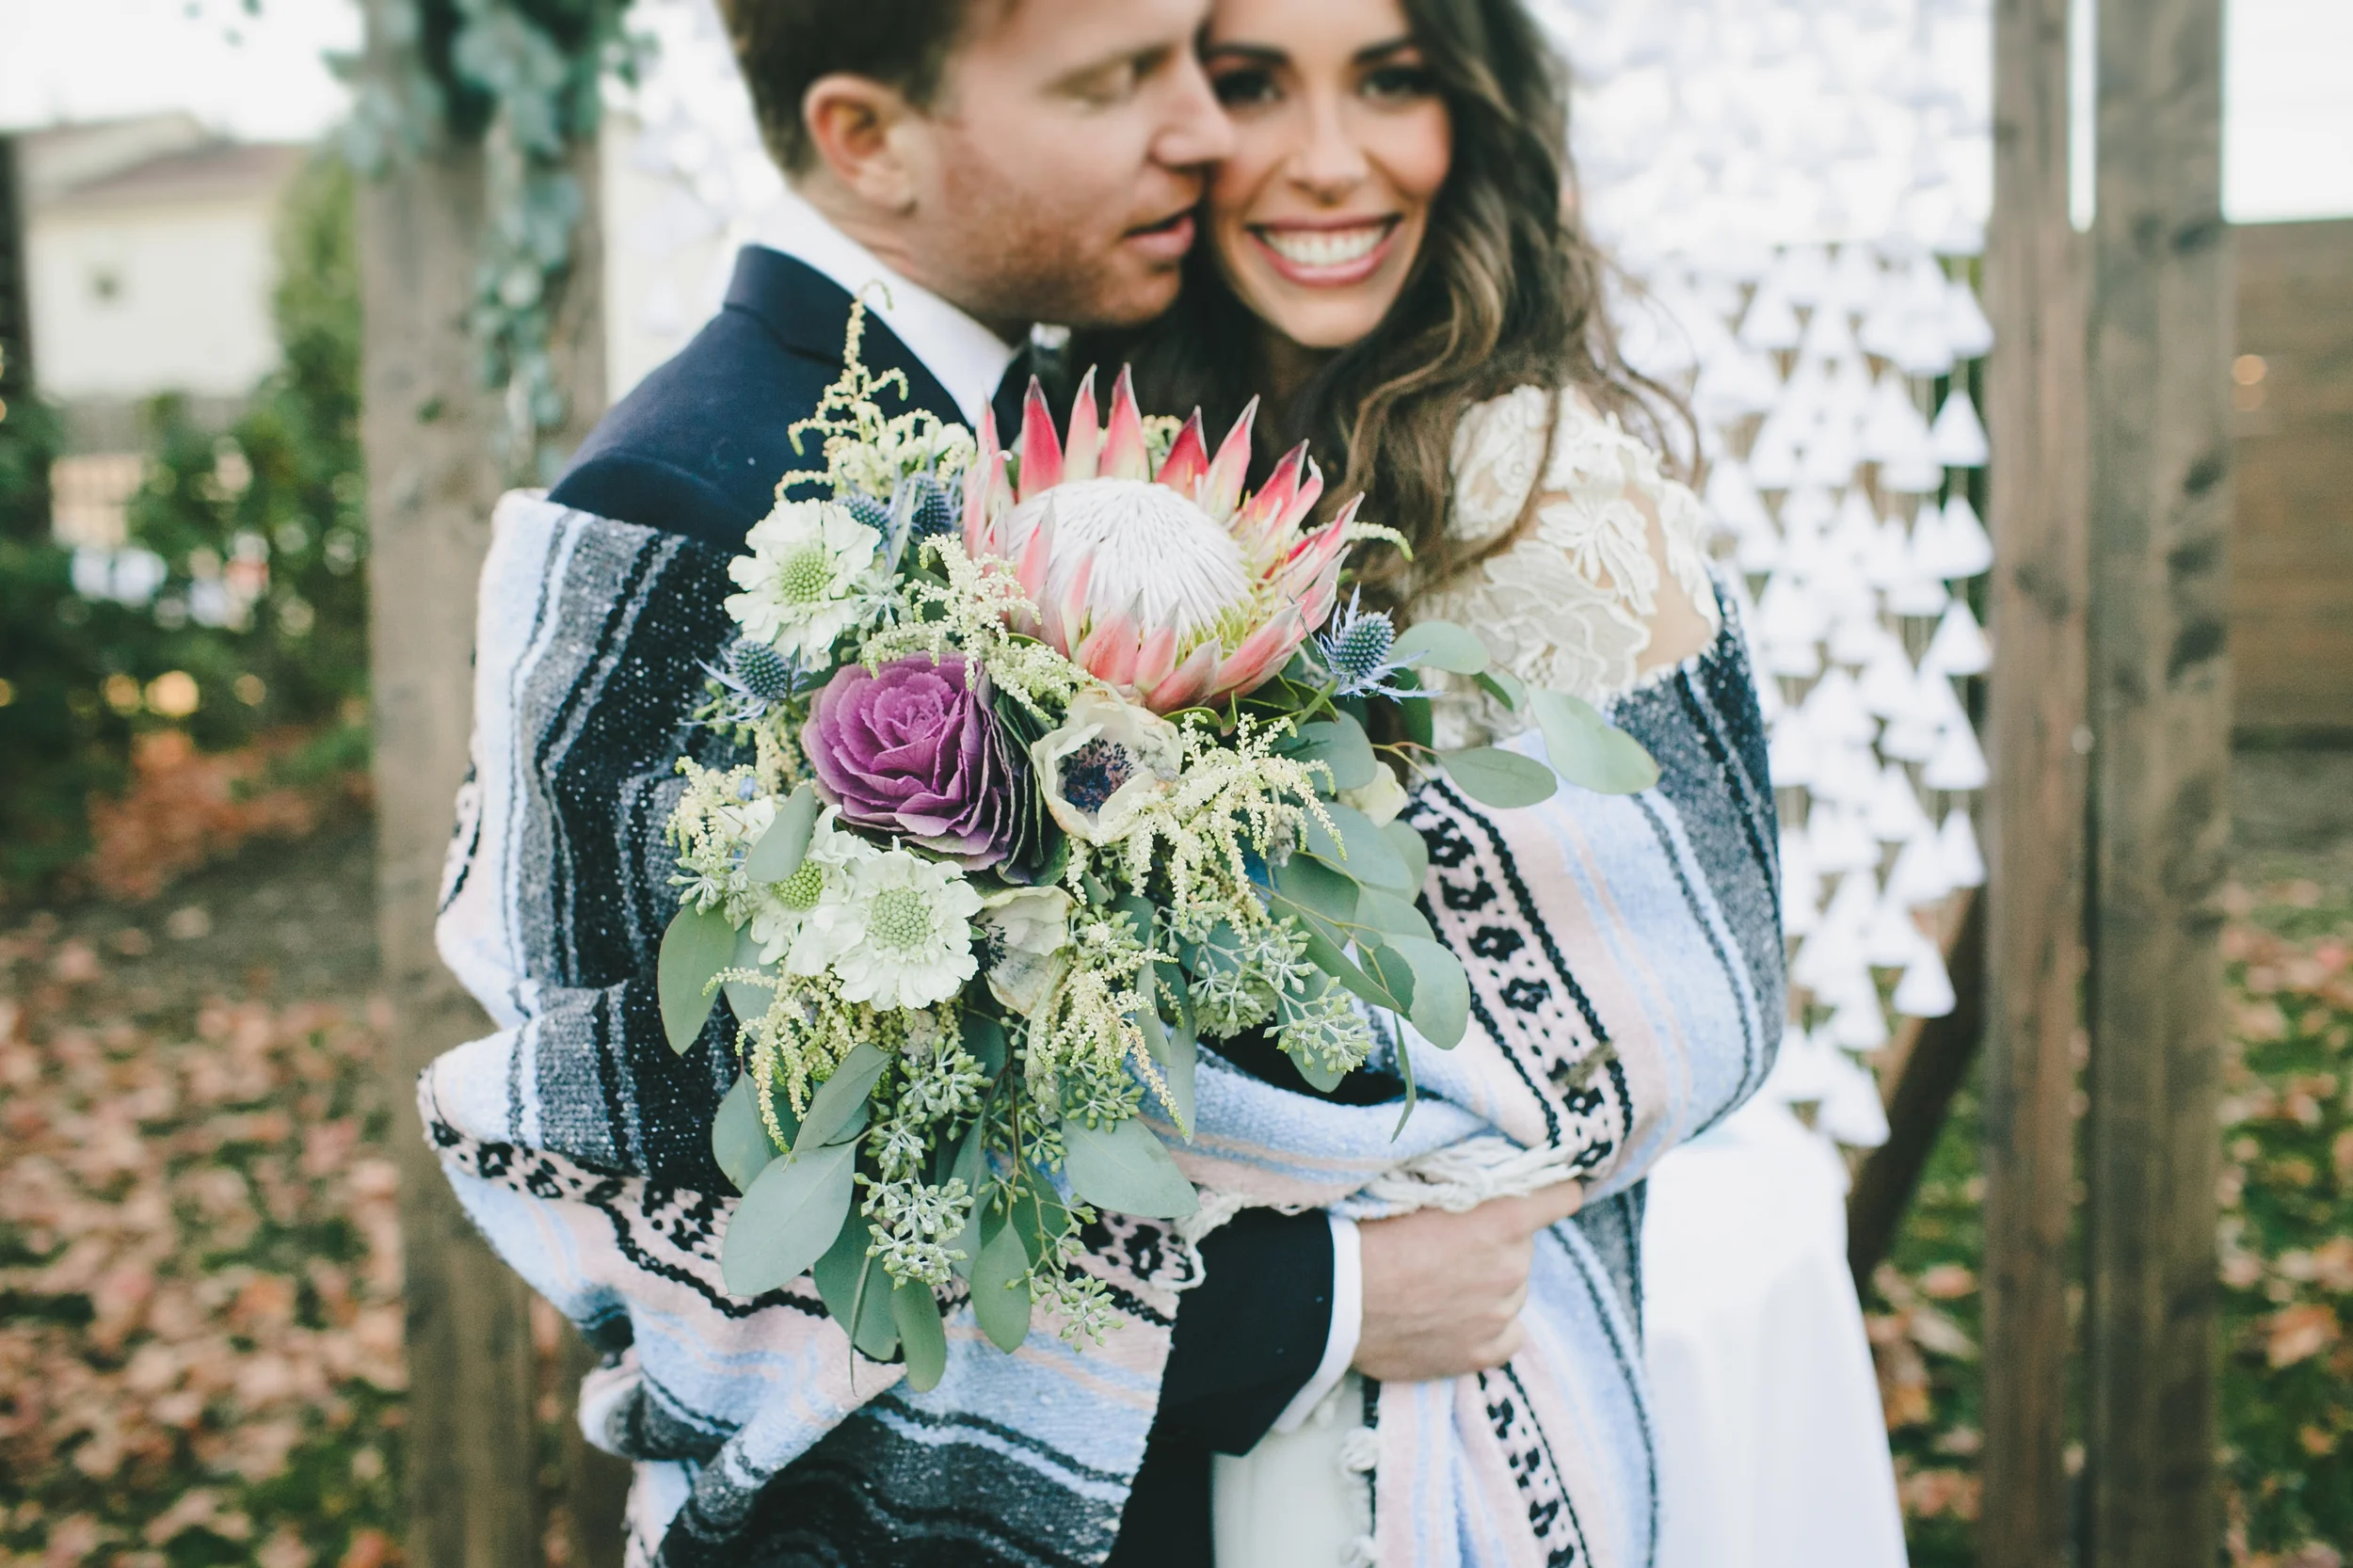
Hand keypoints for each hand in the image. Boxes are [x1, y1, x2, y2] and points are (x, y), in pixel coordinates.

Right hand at [1351, 1181, 1584, 1382]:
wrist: (1334, 1297)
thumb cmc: (1366, 1231)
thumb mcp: (1417, 1186)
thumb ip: (1463, 1183)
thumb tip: (1487, 1174)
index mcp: (1502, 1219)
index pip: (1561, 1195)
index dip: (1554, 1189)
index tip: (1547, 1189)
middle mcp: (1512, 1266)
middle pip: (1523, 1246)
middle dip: (1497, 1241)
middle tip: (1452, 1243)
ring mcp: (1499, 1314)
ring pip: (1512, 1289)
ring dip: (1489, 1283)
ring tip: (1439, 1283)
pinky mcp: (1483, 1353)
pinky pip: (1508, 1334)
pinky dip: (1488, 1325)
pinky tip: (1455, 1317)